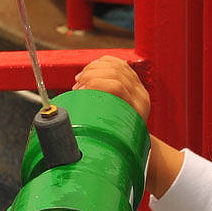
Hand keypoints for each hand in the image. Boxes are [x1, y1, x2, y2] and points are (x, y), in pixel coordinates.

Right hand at [73, 55, 183, 198]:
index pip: (116, 86)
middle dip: (90, 75)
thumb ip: (98, 140)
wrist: (139, 145)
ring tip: (80, 81)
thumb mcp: (111, 145)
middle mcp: (141, 95)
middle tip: (77, 87)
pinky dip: (100, 63)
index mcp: (137, 109)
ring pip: (115, 65)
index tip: (78, 92)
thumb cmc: (120, 148)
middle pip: (114, 72)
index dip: (94, 84)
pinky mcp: (134, 80)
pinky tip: (89, 70)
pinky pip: (117, 62)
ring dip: (93, 69)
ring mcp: (139, 86)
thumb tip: (70, 142)